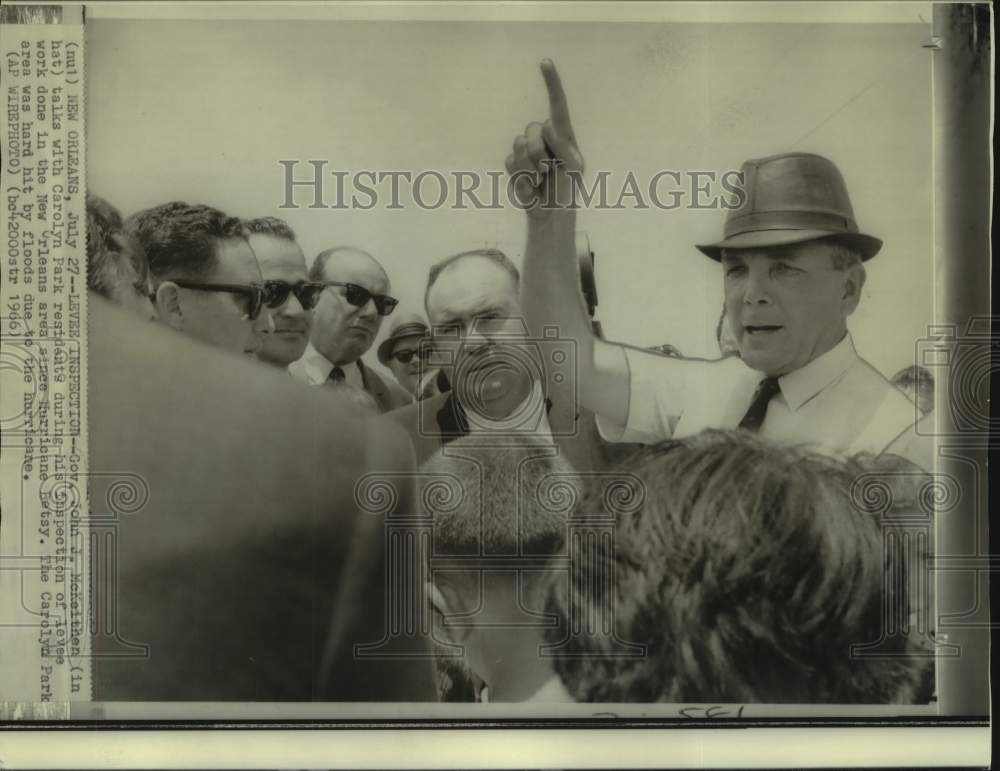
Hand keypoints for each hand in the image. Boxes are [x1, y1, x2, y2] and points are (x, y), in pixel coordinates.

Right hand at [506, 59, 583, 216]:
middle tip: (547, 171)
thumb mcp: (574, 168)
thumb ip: (564, 146)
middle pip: (531, 130)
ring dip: (529, 167)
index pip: (558, 105)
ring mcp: (527, 150)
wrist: (551, 213)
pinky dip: (521, 178)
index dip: (551, 83)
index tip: (545, 62)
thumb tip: (547, 124)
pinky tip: (530, 186)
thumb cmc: (567, 189)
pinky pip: (510, 161)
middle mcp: (544, 137)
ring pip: (518, 145)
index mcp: (563, 135)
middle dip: (537, 152)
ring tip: (540, 180)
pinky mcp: (514, 163)